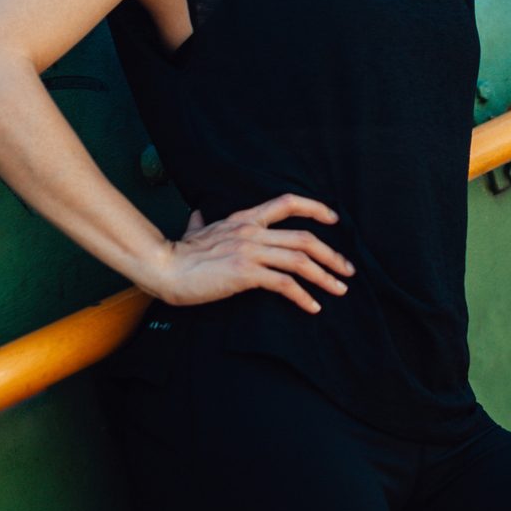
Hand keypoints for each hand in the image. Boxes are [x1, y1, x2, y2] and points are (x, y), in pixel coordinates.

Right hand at [147, 194, 353, 313]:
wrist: (164, 267)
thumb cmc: (178, 253)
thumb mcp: (195, 230)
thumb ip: (201, 222)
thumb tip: (198, 215)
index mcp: (244, 218)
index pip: (287, 202)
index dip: (315, 208)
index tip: (334, 219)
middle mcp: (251, 231)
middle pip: (304, 238)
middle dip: (331, 254)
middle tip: (347, 270)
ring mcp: (249, 251)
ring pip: (300, 260)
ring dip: (325, 276)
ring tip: (339, 290)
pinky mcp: (245, 273)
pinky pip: (284, 284)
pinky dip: (303, 296)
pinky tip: (312, 307)